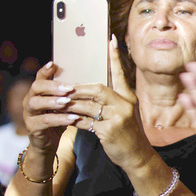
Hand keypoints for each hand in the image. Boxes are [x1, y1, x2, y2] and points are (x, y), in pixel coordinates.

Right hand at [21, 62, 80, 152]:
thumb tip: (83, 81)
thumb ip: (67, 95)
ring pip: (36, 103)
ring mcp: (29, 114)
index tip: (54, 64)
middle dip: (52, 86)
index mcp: (37, 93)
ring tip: (67, 101)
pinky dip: (59, 119)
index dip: (45, 71)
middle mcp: (30, 101)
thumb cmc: (57, 121)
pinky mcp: (32, 127)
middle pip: (36, 88)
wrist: (47, 144)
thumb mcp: (63, 106)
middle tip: (68, 88)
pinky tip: (72, 118)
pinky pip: (45, 121)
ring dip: (53, 101)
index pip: (39, 78)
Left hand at [62, 35, 152, 170]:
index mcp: (129, 97)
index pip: (120, 73)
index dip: (114, 57)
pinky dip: (73, 121)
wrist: (137, 156)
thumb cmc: (128, 133)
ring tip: (58, 104)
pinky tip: (65, 120)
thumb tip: (88, 90)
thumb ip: (111, 101)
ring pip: (87, 106)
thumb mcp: (124, 113)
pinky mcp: (108, 131)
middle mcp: (125, 105)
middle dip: (77, 89)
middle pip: (97, 89)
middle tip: (62, 88)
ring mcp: (117, 118)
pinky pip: (85, 122)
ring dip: (70, 106)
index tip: (111, 39)